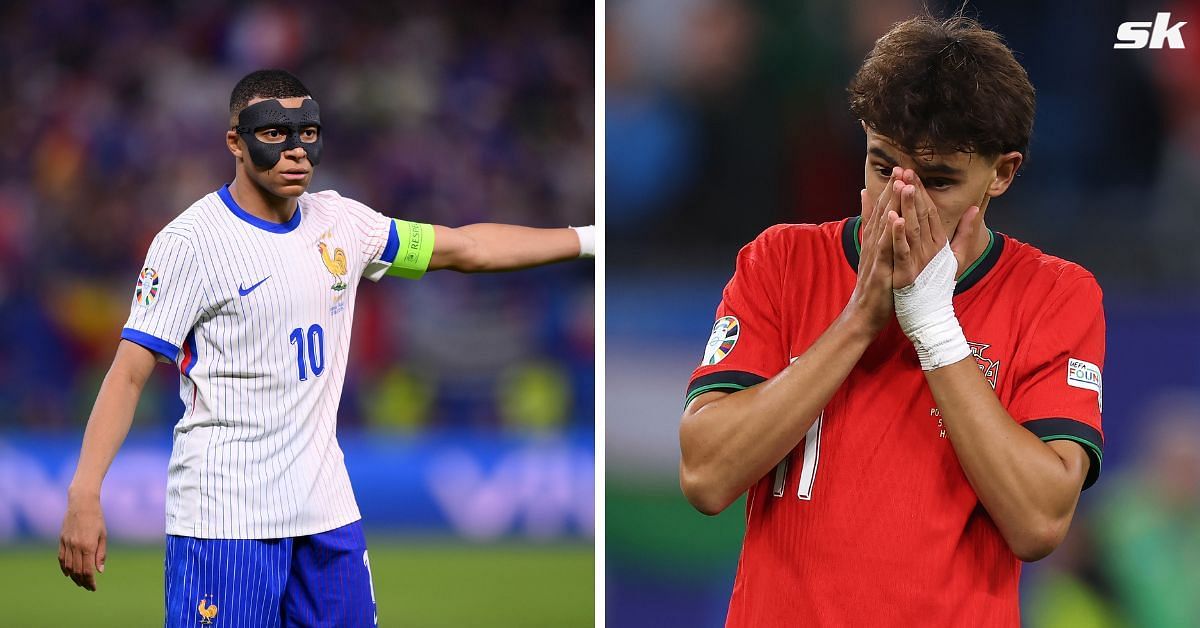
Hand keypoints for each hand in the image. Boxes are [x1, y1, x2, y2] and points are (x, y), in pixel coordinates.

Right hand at [59, 492, 106, 590]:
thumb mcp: (103, 536)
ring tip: (80, 582)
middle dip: (83, 582)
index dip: (90, 582)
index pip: (87, 570)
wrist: (81, 504)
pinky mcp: (61, 541)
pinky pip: (61, 558)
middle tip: (88, 587)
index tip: (93, 588)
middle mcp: (76, 547)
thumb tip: (99, 571)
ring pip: (68, 567)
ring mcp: (67, 544)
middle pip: (77, 571)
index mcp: (88, 546)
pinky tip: (68, 574)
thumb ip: (101, 554)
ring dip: (73, 577)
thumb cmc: (96, 519)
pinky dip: (64, 568)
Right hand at [844, 167, 901, 334]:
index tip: (902, 170)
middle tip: (901, 168)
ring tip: (900, 184)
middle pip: (883, 212)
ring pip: (884, 226)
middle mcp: (873, 244)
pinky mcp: (879, 269)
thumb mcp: (874, 254)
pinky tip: (896, 218)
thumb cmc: (875, 285)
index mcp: (875, 241)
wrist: (864, 313)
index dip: (892, 190)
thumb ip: (872, 229)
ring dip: (891, 204)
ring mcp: (875, 256)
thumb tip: (867, 203)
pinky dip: (890, 233)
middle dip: (893, 189)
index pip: (884, 210)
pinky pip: (886, 248)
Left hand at [891, 170, 982, 285]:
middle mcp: (931, 249)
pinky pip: (901, 251)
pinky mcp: (907, 273)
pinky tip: (892, 218)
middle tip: (906, 169)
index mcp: (939, 243)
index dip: (922, 191)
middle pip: (922, 215)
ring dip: (907, 206)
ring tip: (902, 185)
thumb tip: (976, 207)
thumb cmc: (940, 285)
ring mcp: (919, 261)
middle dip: (914, 191)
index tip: (913, 172)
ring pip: (912, 228)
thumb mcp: (957, 257)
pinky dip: (897, 234)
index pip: (930, 212)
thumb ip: (966, 232)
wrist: (931, 315)